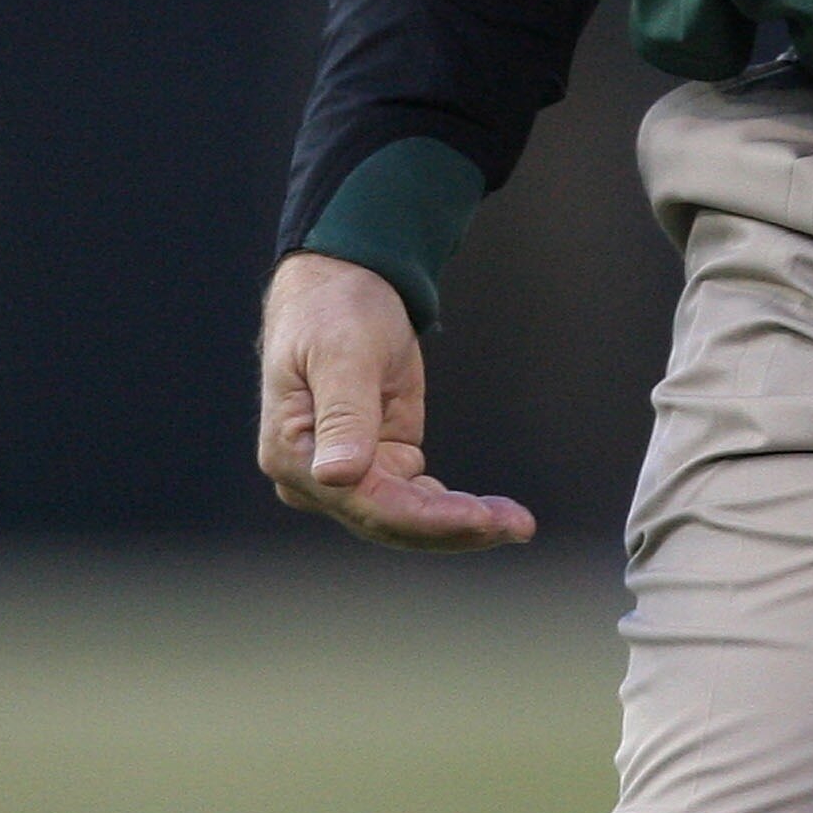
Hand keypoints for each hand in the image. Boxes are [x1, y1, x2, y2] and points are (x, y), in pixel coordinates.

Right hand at [257, 254, 534, 549]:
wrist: (340, 284)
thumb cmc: (334, 310)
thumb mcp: (342, 352)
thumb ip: (344, 414)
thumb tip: (337, 477)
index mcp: (293, 454)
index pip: (366, 502)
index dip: (427, 518)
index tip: (482, 519)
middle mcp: (314, 479)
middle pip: (390, 521)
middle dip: (455, 528)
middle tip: (520, 526)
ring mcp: (347, 476)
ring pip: (407, 518)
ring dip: (462, 524)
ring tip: (519, 523)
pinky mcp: (380, 464)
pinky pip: (416, 500)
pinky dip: (454, 509)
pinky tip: (496, 514)